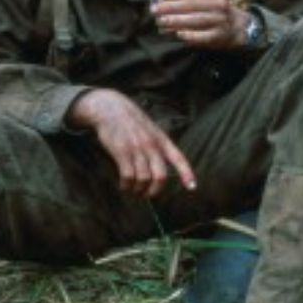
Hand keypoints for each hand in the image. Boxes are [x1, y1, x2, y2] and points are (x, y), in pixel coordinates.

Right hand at [68, 89, 196, 197]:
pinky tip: (124, 185)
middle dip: (155, 190)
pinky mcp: (122, 151)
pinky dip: (126, 185)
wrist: (110, 108)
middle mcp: (151, 145)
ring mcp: (137, 148)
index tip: (192, 187)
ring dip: (138, 189)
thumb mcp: (151, 128)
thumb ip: (158, 145)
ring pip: (144, 179)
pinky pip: (128, 176)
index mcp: (161, 139)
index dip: (186, 173)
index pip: (178, 158)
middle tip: (148, 194)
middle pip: (161, 176)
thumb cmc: (131, 120)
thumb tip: (160, 167)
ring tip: (133, 190)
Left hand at [150, 0, 249, 49]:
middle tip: (155, 10)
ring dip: (175, 21)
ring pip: (194, 20)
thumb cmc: (214, 8)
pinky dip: (190, 35)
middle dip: (170, 7)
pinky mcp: (218, 35)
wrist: (236, 26)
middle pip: (190, 5)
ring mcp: (220, 20)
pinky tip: (178, 34)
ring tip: (161, 22)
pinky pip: (202, 36)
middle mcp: (219, 3)